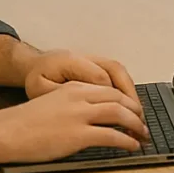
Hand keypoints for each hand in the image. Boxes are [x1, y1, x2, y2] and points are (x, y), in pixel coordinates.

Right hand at [0, 81, 148, 164]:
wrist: (8, 131)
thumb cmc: (28, 121)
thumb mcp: (56, 100)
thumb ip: (77, 102)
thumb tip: (95, 113)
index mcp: (76, 87)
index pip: (111, 89)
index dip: (128, 99)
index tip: (136, 108)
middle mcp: (81, 97)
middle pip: (119, 98)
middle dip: (136, 110)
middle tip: (144, 121)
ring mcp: (80, 115)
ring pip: (119, 113)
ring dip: (135, 124)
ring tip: (143, 133)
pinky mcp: (77, 135)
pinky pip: (110, 135)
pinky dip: (125, 139)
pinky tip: (131, 145)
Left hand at [25, 50, 140, 112]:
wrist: (36, 64)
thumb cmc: (38, 79)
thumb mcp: (39, 89)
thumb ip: (60, 94)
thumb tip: (83, 105)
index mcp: (71, 61)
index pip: (99, 77)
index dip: (111, 95)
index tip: (119, 115)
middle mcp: (88, 57)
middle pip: (116, 70)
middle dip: (129, 93)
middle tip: (137, 115)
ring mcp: (96, 59)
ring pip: (120, 71)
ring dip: (130, 91)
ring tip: (137, 113)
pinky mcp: (100, 64)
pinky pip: (117, 74)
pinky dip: (126, 89)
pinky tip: (129, 105)